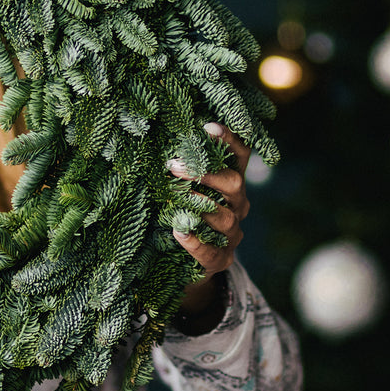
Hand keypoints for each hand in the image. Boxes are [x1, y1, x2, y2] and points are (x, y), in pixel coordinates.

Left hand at [169, 122, 250, 330]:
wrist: (185, 264)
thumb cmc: (182, 213)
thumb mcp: (183, 188)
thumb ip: (178, 169)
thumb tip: (150, 140)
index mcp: (230, 183)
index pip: (239, 156)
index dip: (228, 140)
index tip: (207, 126)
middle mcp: (237, 206)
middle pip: (235, 184)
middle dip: (206, 173)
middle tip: (174, 166)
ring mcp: (231, 235)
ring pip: (226, 218)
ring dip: (201, 205)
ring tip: (178, 198)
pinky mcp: (220, 259)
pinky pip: (211, 251)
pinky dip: (195, 242)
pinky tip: (179, 232)